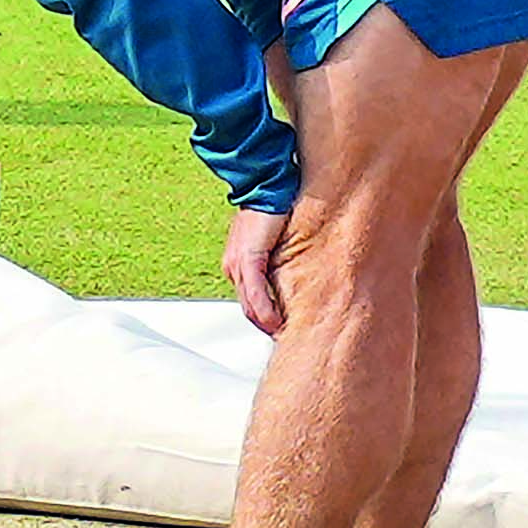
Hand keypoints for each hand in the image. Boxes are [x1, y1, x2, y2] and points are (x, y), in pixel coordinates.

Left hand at [223, 205, 289, 335]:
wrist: (267, 185)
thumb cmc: (273, 209)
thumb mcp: (274, 241)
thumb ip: (277, 262)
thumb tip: (293, 279)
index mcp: (238, 265)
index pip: (250, 301)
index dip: (265, 319)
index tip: (282, 332)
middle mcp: (234, 268)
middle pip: (249, 309)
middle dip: (266, 327)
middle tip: (286, 342)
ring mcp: (239, 265)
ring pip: (251, 305)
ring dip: (267, 325)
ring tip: (284, 338)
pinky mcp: (249, 259)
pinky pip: (256, 292)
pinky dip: (266, 310)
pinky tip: (276, 323)